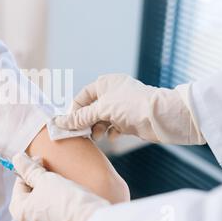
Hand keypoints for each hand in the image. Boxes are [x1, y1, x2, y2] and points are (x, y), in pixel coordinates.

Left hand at [9, 154, 109, 220]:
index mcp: (19, 212)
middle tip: (52, 171)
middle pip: (30, 196)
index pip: (19, 184)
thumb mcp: (46, 179)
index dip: (30, 169)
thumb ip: (29, 169)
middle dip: (39, 182)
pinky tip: (68, 199)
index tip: (40, 160)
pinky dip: (57, 207)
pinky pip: (53, 217)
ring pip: (42, 206)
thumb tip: (17, 159)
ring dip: (49, 194)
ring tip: (62, 185)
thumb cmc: (67, 202)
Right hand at [55, 74, 204, 144]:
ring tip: (97, 136)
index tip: (70, 123)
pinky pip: (114, 127)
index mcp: (105, 84)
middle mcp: (113, 93)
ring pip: (102, 119)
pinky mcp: (129, 120)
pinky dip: (111, 132)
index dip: (75, 110)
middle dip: (86, 122)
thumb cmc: (132, 106)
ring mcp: (122, 107)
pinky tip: (112, 136)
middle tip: (81, 134)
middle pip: (91, 109)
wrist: (162, 117)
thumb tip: (59, 122)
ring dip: (98, 128)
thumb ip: (80, 117)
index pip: (83, 96)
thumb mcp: (102, 109)